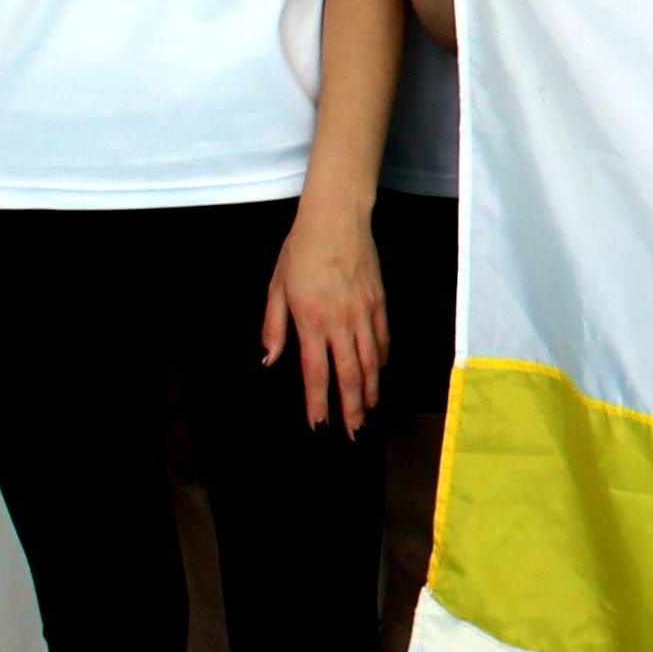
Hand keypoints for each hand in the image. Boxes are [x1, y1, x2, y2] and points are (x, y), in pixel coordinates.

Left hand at [264, 202, 386, 433]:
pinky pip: (382, 338)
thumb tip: (269, 358)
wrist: (336, 219)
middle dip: (352, 407)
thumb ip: (273, 326)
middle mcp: (340, 322)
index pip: (316, 372)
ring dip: (371, 390)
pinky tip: (380, 371)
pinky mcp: (378, 302)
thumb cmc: (301, 250)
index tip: (319, 423)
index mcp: (311, 321)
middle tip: (354, 431)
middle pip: (350, 375)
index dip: (319, 402)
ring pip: (371, 361)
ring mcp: (363, 313)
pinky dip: (382, 359)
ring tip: (370, 410)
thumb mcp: (276, 287)